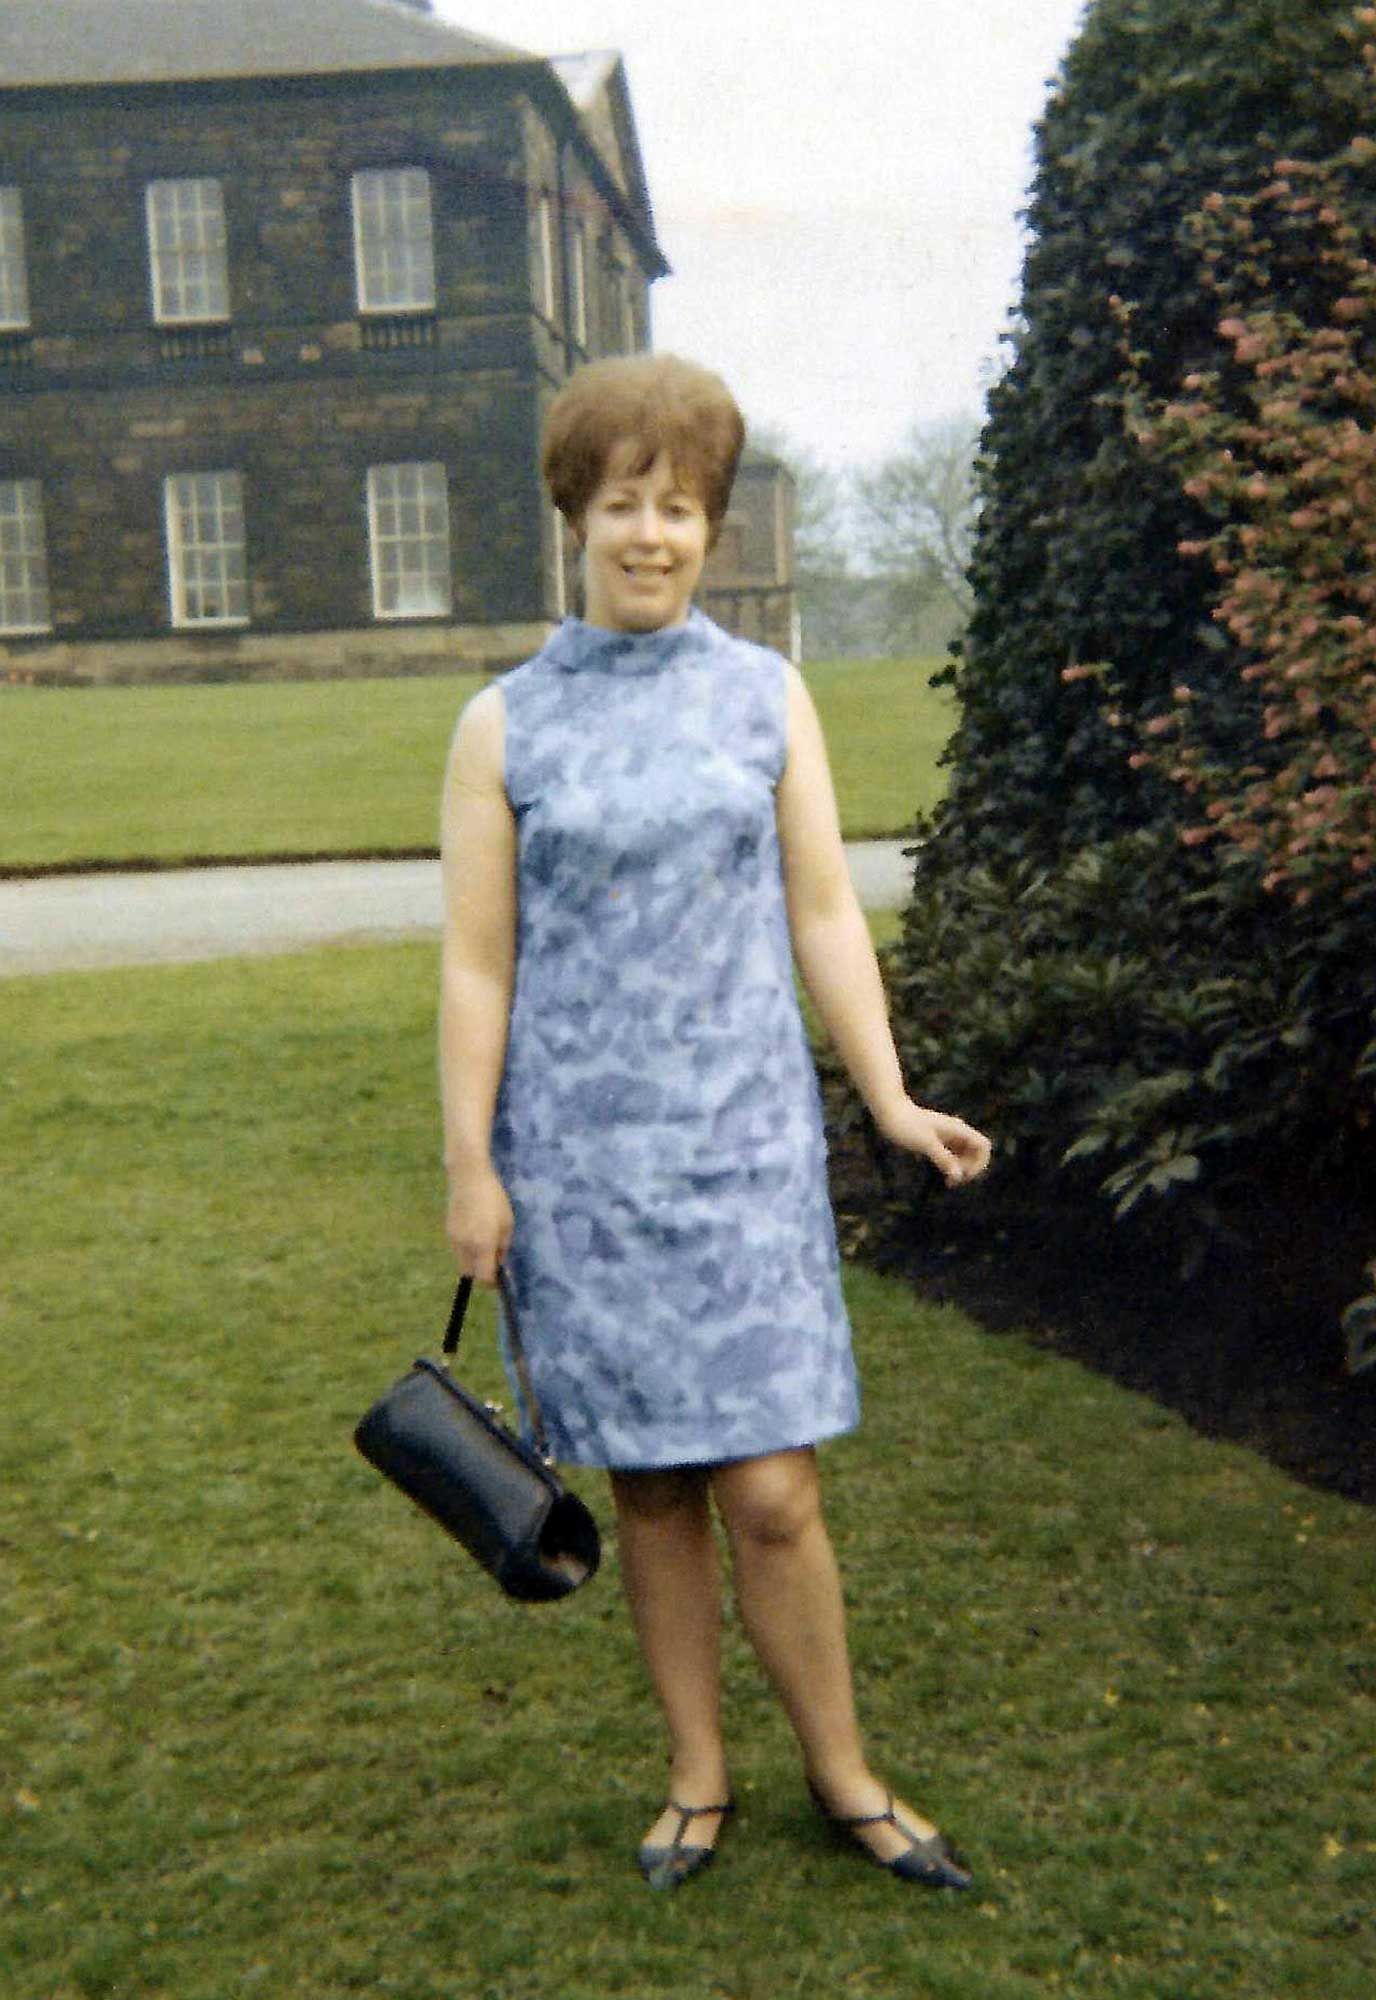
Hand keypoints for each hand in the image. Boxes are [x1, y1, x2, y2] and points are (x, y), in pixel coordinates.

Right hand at [445, 1157, 513, 1284]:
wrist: (468, 1177)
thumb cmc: (494, 1198)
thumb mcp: (507, 1223)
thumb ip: (503, 1247)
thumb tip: (500, 1263)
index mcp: (482, 1245)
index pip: (483, 1277)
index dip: (492, 1282)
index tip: (499, 1279)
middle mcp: (465, 1246)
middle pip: (470, 1273)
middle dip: (481, 1272)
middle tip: (492, 1262)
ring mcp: (453, 1239)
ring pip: (462, 1261)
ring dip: (473, 1260)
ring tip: (484, 1243)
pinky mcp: (448, 1231)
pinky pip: (457, 1249)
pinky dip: (466, 1249)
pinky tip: (475, 1232)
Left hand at [876, 1099, 992, 1188]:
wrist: (888, 1111)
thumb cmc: (906, 1125)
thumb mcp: (925, 1143)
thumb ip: (943, 1158)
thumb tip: (959, 1175)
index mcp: (957, 1129)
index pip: (983, 1146)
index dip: (980, 1163)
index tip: (965, 1175)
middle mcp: (956, 1131)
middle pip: (976, 1152)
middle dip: (970, 1168)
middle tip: (952, 1181)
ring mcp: (947, 1135)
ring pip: (964, 1154)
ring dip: (960, 1168)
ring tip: (948, 1182)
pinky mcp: (937, 1139)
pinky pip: (952, 1154)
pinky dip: (951, 1165)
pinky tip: (942, 1174)